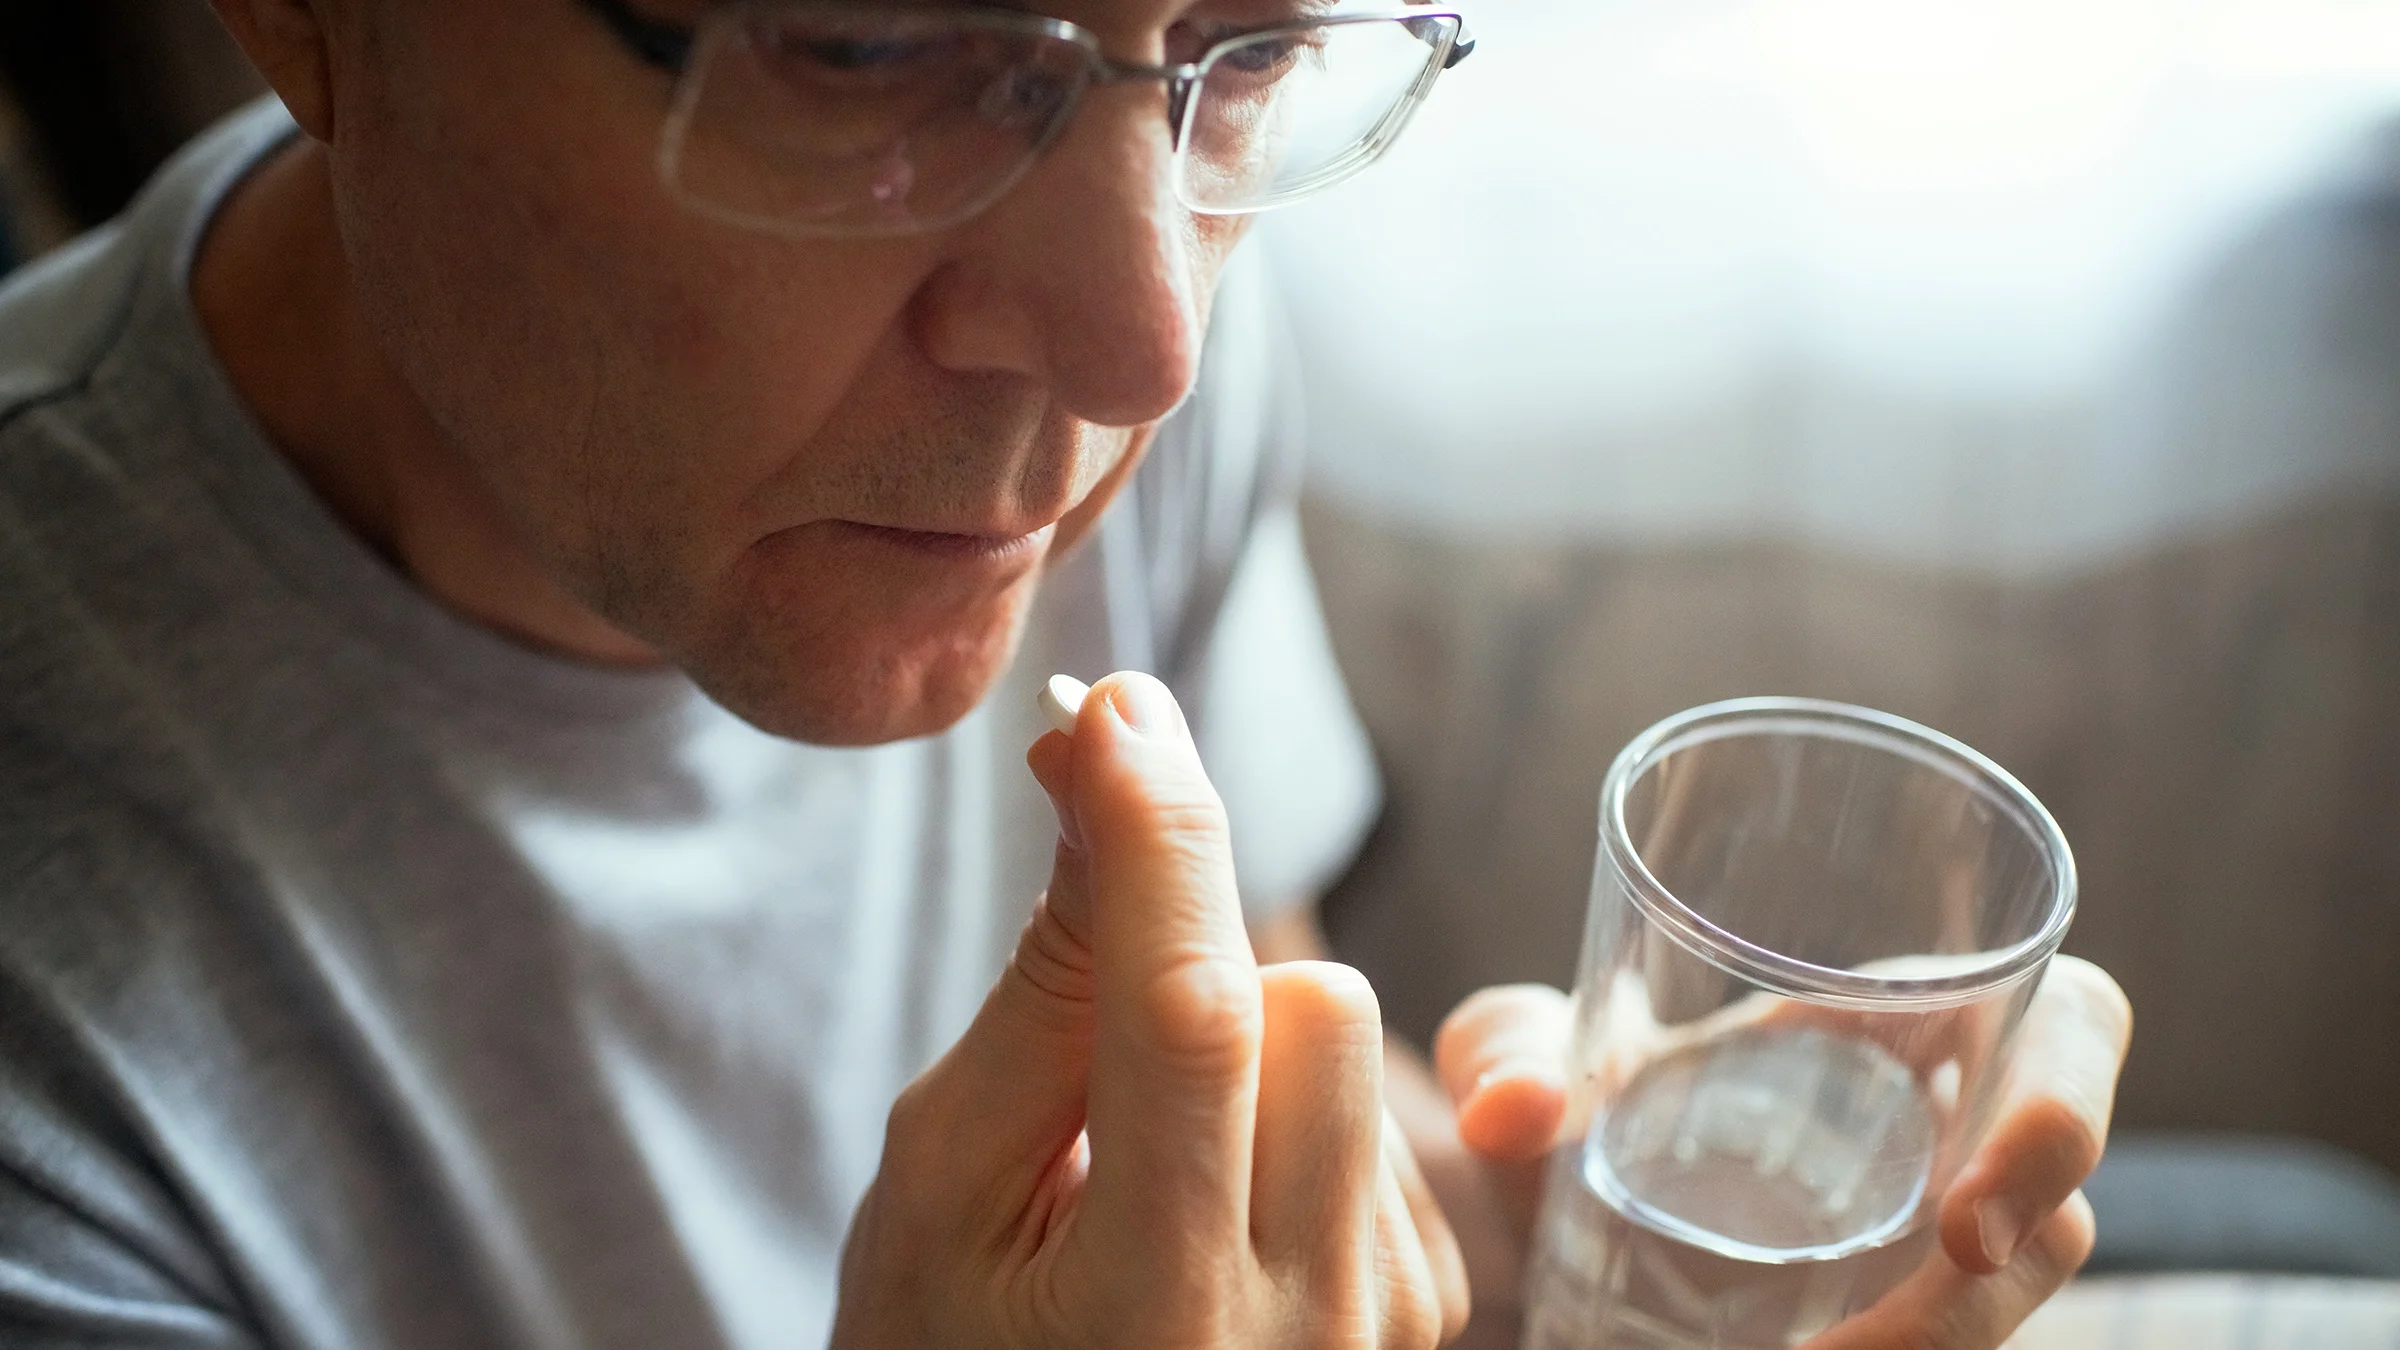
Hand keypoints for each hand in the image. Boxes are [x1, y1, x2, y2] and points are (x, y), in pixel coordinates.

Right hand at [833, 672, 1469, 1348]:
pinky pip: (1385, 1124)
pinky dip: (1294, 1126)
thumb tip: (1104, 781)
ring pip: (1354, 1048)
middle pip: (1309, 1002)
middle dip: (1193, 973)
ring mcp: (1390, 1330)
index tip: (1111, 707)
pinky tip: (1211, 1217)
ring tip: (1143, 1173)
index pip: (1188, 1012)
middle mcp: (1310, 1327)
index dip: (1155, 839)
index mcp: (1155, 1311)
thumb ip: (1040, 999)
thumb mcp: (938, 1194)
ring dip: (1246, 1055)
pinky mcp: (1431, 1316)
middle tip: (1089, 1053)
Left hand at [1424, 956, 2131, 1348]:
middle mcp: (1952, 1130)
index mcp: (1910, 1018)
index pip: (2076, 1022)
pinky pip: (1933, 1343)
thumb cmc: (1589, 1079)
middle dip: (1992, 1303)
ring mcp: (1937, 1238)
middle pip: (2063, 1213)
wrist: (1557, 1187)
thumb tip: (1508, 1114)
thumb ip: (1505, 1048)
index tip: (1964, 1226)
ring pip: (1999, 1308)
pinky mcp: (1902, 1310)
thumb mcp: (1535, 1045)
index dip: (2065, 1113)